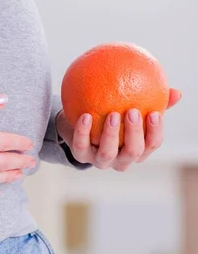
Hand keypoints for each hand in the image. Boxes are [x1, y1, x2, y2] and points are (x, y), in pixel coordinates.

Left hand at [55, 88, 181, 170]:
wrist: (78, 124)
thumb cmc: (111, 116)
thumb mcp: (130, 110)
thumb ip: (152, 102)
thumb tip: (175, 93)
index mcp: (137, 150)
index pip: (152, 144)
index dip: (155, 132)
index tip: (154, 113)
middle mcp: (121, 159)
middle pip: (133, 152)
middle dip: (134, 133)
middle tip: (132, 112)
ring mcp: (100, 160)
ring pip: (108, 153)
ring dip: (111, 133)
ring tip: (112, 114)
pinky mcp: (80, 156)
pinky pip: (81, 145)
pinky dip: (83, 131)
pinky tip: (86, 115)